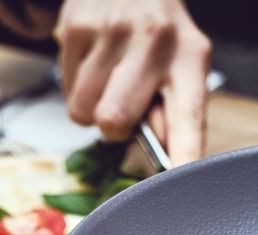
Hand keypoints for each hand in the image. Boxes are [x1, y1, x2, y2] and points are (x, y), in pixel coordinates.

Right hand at [54, 0, 211, 164]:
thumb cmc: (158, 33)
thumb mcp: (181, 63)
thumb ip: (173, 109)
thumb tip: (161, 153)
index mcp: (189, 58)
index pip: (187, 117)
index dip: (184, 154)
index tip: (181, 184)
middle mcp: (154, 41)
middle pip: (115, 122)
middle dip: (114, 127)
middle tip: (122, 105)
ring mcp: (112, 32)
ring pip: (84, 112)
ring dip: (92, 109)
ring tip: (108, 80)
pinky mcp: (77, 27)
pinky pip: (67, 90)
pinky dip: (77, 87)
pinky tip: (94, 64)